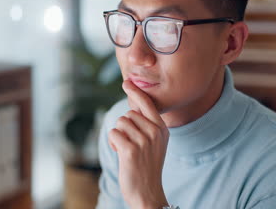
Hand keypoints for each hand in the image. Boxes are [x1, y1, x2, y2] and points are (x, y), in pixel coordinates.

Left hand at [108, 80, 169, 208]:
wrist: (148, 192)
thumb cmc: (147, 166)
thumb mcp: (154, 143)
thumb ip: (146, 125)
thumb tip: (132, 105)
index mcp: (162, 129)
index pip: (147, 104)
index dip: (136, 92)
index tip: (127, 82)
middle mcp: (155, 132)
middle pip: (129, 113)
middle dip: (124, 127)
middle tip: (130, 144)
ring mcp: (144, 140)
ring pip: (120, 122)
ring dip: (118, 135)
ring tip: (126, 150)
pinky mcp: (131, 149)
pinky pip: (114, 133)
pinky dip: (113, 142)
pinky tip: (121, 153)